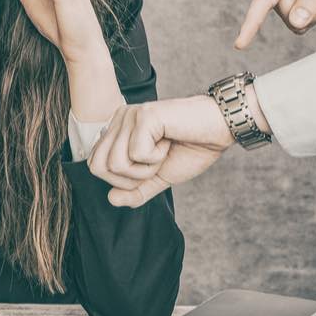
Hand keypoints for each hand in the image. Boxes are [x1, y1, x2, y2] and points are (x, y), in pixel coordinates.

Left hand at [87, 96, 238, 207]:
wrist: (219, 130)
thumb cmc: (191, 148)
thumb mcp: (159, 177)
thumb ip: (135, 191)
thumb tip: (111, 199)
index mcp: (117, 130)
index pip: (95, 165)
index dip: (121, 180)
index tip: (149, 166)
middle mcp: (118, 119)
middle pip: (98, 166)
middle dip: (129, 178)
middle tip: (154, 162)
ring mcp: (129, 116)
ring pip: (115, 163)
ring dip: (145, 168)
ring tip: (163, 151)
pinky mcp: (144, 115)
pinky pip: (136, 154)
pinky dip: (156, 158)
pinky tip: (169, 141)